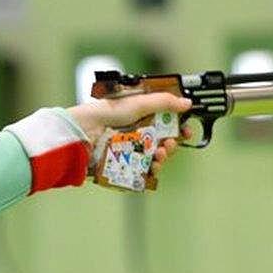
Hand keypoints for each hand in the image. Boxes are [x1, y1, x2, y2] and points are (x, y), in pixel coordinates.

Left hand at [66, 93, 192, 173]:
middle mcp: (137, 131)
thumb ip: (164, 102)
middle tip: (171, 143)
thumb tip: (187, 103)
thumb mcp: (139, 103)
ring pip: (155, 156)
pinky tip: (154, 166)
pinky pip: (144, 170)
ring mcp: (131, 149)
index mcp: (141, 115)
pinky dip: (152, 170)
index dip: (178, 126)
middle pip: (163, 140)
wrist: (84, 132)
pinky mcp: (125, 164)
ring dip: (164, 156)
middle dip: (172, 143)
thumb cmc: (106, 113)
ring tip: (161, 154)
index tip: (188, 130)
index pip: (166, 121)